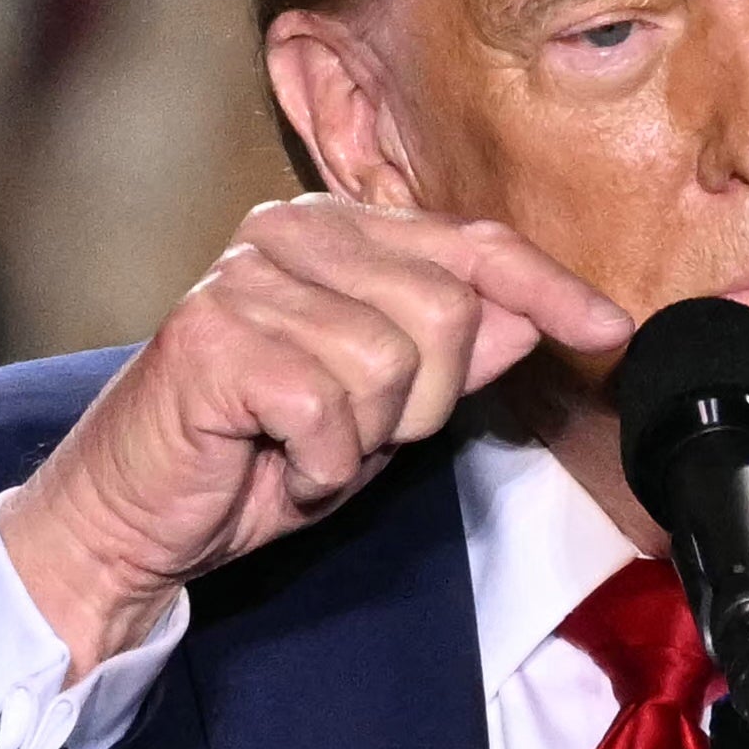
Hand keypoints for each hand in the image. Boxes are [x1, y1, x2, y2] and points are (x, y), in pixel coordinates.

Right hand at [1, 197, 632, 668]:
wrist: (137, 518)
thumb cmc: (255, 455)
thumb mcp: (381, 406)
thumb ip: (454, 353)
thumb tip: (535, 314)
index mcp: (336, 230)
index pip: (471, 245)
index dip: (549, 290)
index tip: (612, 332)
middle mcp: (287, 232)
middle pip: (445, 310)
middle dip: (422, 404)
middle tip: (355, 435)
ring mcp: (243, 278)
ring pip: (390, 364)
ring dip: (362, 441)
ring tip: (306, 448)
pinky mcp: (210, 339)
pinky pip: (328, 410)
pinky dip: (316, 464)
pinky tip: (271, 463)